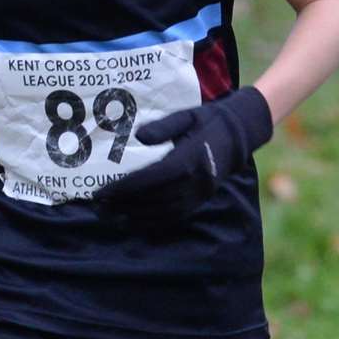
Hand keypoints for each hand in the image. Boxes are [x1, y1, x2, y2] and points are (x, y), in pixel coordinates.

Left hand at [94, 86, 272, 223]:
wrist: (239, 134)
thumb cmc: (208, 121)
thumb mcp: (186, 116)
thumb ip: (163, 127)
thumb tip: (139, 137)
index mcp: (190, 159)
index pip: (152, 179)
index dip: (126, 188)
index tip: (103, 191)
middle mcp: (195, 181)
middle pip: (154, 199)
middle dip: (124, 204)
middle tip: (99, 205)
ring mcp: (199, 194)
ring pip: (163, 212)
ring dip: (135, 216)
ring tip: (111, 214)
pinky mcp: (200, 200)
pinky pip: (174, 216)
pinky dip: (153, 221)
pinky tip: (135, 220)